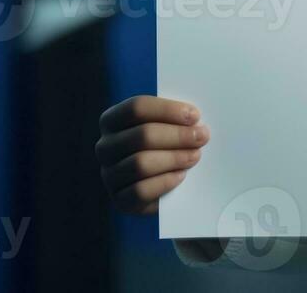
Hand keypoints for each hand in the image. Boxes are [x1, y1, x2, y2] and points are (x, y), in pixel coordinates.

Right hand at [96, 95, 209, 214]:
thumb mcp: (167, 125)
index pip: (136, 108)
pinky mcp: (119, 200)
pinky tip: (181, 175)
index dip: (168, 110)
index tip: (195, 116)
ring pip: (141, 164)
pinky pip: (140, 191)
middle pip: (141, 136)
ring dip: (174, 158)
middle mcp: (105, 147)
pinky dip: (165, 182)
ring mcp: (109, 175)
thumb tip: (195, 120)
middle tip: (202, 137)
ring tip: (195, 156)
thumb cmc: (165, 144)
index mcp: (112, 120)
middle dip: (177, 136)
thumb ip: (175, 118)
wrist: (160, 184)